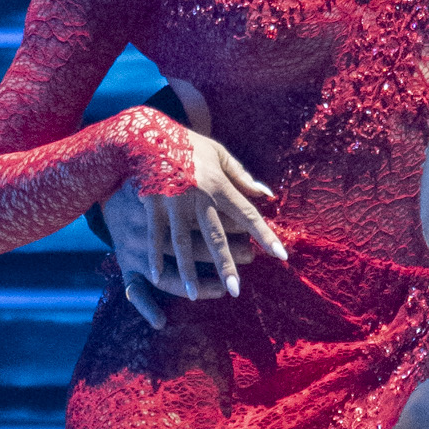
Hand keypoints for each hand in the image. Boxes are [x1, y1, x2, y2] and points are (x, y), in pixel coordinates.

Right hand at [103, 103, 286, 316]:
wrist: (147, 133)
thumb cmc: (188, 145)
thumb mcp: (218, 154)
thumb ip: (242, 175)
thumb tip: (267, 194)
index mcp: (218, 184)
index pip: (247, 214)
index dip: (265, 235)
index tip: (281, 255)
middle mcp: (198, 196)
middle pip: (215, 236)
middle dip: (225, 264)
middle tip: (236, 289)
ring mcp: (173, 202)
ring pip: (183, 242)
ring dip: (189, 270)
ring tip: (195, 294)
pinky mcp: (152, 204)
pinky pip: (155, 234)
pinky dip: (154, 255)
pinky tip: (157, 275)